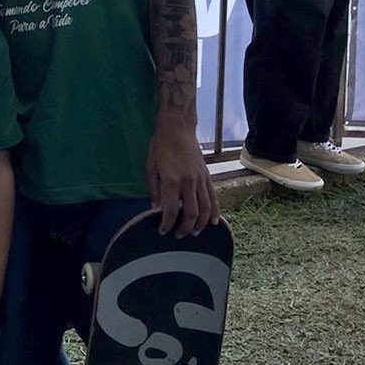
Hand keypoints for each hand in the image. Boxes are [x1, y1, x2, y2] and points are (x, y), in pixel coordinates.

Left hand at [146, 118, 218, 236]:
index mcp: (171, 180)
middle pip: (190, 213)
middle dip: (184, 228)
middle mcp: (188, 182)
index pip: (170, 210)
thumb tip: (154, 209)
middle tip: (178, 235)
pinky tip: (212, 222)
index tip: (162, 231)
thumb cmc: (160, 146)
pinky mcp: (208, 176)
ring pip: (205, 209)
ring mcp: (200, 180)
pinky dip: (214, 212)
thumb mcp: (150, 167)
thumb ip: (154, 190)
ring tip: (194, 233)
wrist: (178, 128)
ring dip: (200, 224)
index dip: (166, 224)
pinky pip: (214, 198)